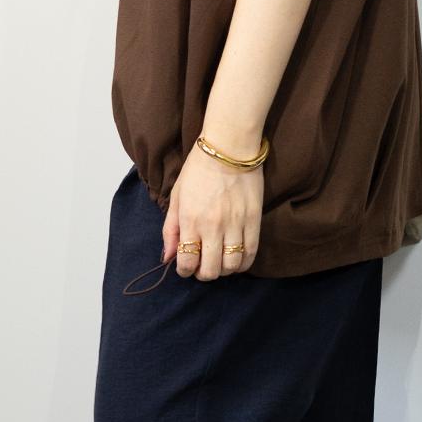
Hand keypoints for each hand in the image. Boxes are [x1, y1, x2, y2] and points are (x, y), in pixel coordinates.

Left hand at [162, 143, 262, 280]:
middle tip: (202, 266)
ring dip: (223, 270)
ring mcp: (235, 225)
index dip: (185, 271)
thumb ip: (171, 229)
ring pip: (231, 266)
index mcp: (191, 220)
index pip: (187, 262)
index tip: (186, 266)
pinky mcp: (254, 220)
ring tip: (219, 261)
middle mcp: (213, 227)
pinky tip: (236, 259)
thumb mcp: (177, 197)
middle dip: (203, 274)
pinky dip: (243, 263)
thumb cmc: (198, 170)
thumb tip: (168, 257)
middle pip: (210, 270)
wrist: (229, 148)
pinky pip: (251, 253)